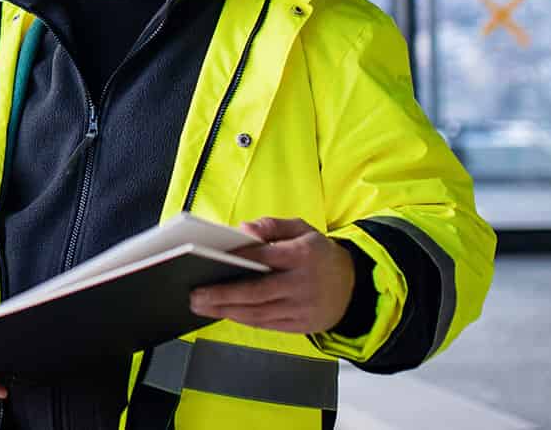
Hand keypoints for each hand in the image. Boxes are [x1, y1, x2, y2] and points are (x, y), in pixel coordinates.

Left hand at [188, 216, 354, 333]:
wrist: (353, 286)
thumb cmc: (319, 254)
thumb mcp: (301, 229)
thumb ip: (271, 226)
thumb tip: (243, 230)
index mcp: (303, 255)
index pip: (263, 257)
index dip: (236, 259)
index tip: (209, 260)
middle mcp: (303, 284)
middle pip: (256, 292)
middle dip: (222, 295)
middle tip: (196, 294)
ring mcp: (303, 308)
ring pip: (259, 313)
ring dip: (227, 311)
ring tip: (202, 306)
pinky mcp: (303, 325)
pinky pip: (267, 324)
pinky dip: (244, 319)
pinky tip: (226, 313)